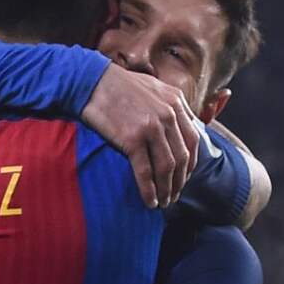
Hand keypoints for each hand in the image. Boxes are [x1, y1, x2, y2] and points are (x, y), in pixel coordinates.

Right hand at [81, 63, 199, 207]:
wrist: (91, 82)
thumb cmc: (118, 85)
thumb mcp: (154, 87)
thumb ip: (171, 105)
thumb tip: (184, 126)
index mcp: (175, 102)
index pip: (193, 139)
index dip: (190, 163)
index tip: (184, 176)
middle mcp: (168, 115)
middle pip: (182, 157)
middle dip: (180, 181)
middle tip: (174, 194)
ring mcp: (151, 127)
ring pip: (167, 167)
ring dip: (167, 189)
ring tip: (163, 201)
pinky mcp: (132, 139)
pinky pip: (145, 171)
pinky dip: (149, 190)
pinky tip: (149, 200)